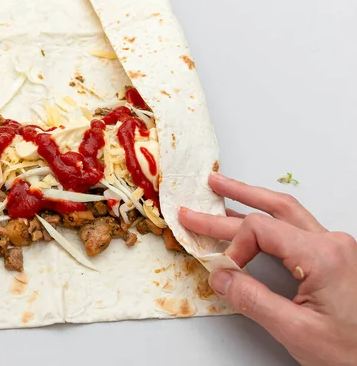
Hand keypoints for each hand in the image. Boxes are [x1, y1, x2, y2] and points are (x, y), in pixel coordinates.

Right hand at [179, 173, 356, 365]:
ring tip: (221, 188)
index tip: (224, 270)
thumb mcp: (296, 331)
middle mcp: (330, 243)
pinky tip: (251, 213)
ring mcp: (334, 247)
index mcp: (322, 256)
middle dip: (229, 205)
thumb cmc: (351, 351)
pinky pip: (294, 225)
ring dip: (250, 198)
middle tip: (195, 209)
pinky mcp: (333, 256)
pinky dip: (267, 215)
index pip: (261, 229)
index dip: (234, 246)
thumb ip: (253, 300)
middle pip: (271, 210)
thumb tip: (220, 277)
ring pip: (284, 211)